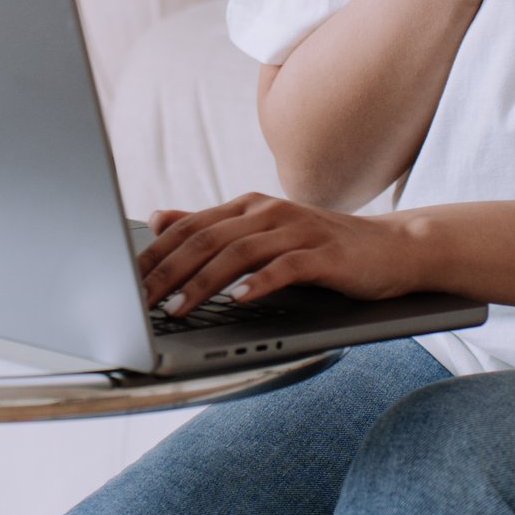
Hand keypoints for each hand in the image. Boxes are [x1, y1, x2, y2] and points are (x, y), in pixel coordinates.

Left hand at [136, 193, 423, 316]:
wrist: (391, 248)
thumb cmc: (320, 247)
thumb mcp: (261, 233)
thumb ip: (212, 227)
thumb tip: (158, 218)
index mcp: (247, 207)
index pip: (188, 227)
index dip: (153, 254)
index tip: (123, 282)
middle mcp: (268, 212)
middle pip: (205, 239)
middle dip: (167, 271)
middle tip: (138, 300)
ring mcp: (297, 230)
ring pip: (238, 253)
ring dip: (203, 283)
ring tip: (177, 308)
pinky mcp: (323, 254)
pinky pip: (285, 266)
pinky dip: (258, 283)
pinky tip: (238, 301)